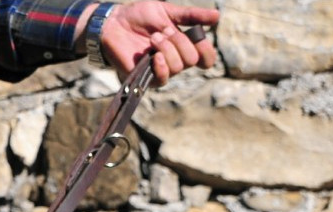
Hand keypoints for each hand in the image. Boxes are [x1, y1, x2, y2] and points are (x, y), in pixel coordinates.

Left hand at [76, 2, 219, 83]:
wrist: (115, 23)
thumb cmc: (139, 16)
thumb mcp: (167, 11)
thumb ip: (191, 16)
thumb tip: (217, 17)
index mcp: (182, 46)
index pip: (204, 59)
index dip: (206, 52)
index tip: (198, 36)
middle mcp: (174, 61)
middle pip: (192, 60)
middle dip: (180, 41)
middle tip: (163, 31)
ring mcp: (161, 71)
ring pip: (178, 67)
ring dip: (168, 48)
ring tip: (153, 38)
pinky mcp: (146, 79)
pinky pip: (163, 79)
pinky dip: (161, 65)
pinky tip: (153, 55)